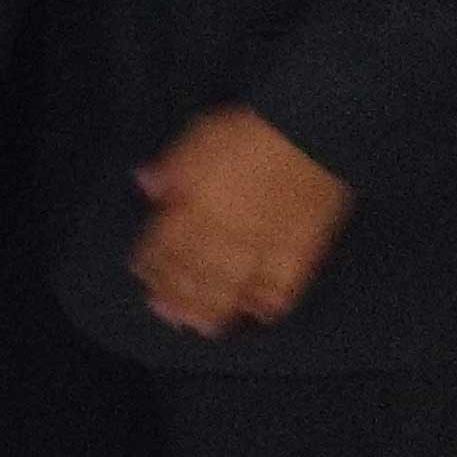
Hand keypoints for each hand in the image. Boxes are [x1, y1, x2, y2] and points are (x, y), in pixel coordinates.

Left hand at [129, 106, 352, 335]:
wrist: (313, 133)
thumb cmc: (255, 132)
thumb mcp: (200, 138)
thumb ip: (172, 168)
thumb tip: (148, 183)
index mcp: (192, 209)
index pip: (162, 247)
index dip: (150, 264)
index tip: (144, 275)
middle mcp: (221, 236)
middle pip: (190, 277)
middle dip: (174, 297)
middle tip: (165, 311)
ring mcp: (260, 250)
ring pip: (228, 291)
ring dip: (210, 310)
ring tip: (200, 324)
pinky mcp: (298, 254)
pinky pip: (279, 290)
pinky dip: (266, 304)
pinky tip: (257, 312)